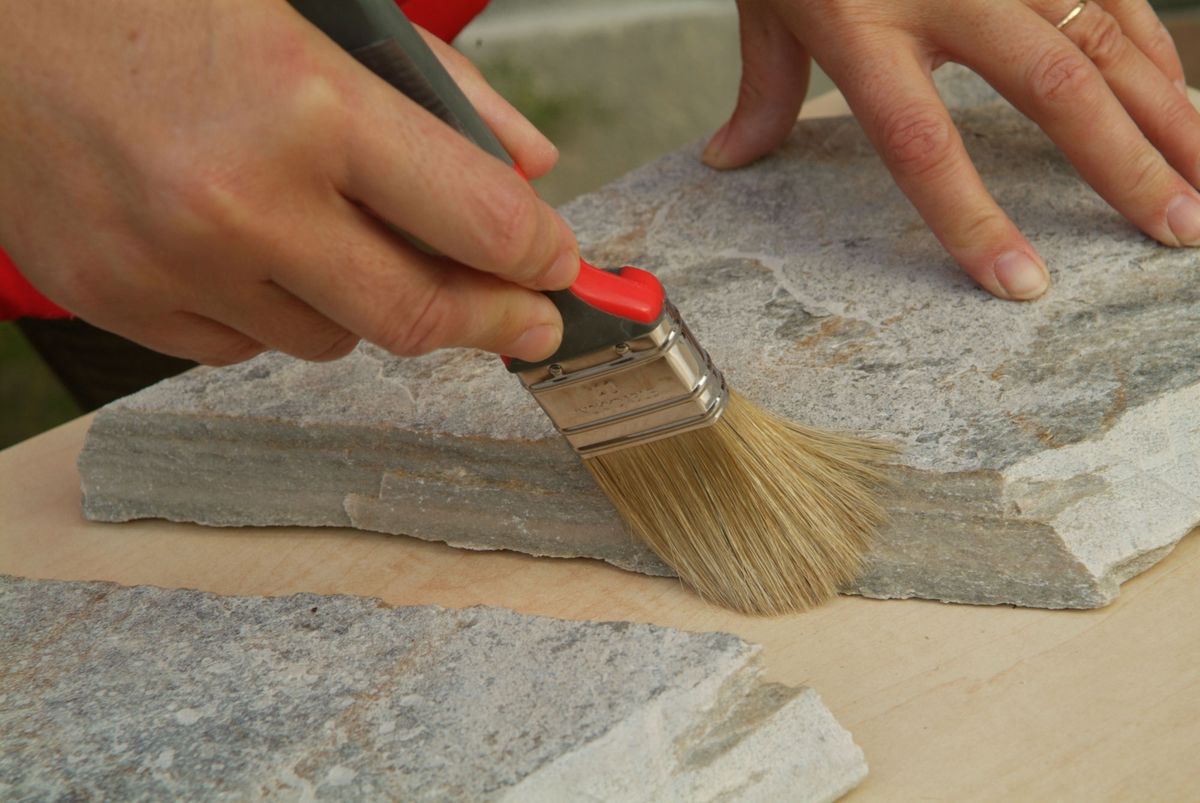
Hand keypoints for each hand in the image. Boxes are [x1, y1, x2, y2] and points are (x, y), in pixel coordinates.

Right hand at [0, 0, 577, 364]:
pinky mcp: (121, 300)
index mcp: (307, 104)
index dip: (542, 256)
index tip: (563, 270)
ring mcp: (174, 264)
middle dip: (493, 321)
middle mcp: (242, 201)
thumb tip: (528, 168)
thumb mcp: (321, 9)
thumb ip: (442, 91)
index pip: (477, 221)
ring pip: (333, 339)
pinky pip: (247, 347)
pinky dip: (277, 312)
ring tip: (344, 240)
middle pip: (418, 315)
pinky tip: (254, 250)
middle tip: (527, 323)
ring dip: (366, 303)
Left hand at [704, 0, 1199, 299]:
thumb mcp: (764, 2)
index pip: (922, 144)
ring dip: (1168, 113)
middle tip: (1180, 235)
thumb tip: (728, 160)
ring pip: (1106, 36)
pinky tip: (1180, 103)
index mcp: (862, 25)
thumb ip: (760, 86)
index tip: (1024, 285)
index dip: (974, 219)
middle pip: (1054, 89)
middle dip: (1128, 166)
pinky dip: (1152, 50)